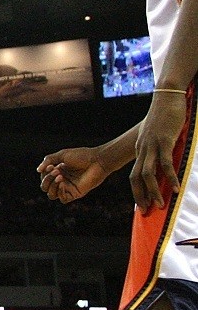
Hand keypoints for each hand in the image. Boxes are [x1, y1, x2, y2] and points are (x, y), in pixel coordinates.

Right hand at [37, 147, 108, 202]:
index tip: (51, 166)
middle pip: (45, 187)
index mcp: (57, 172)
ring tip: (60, 177)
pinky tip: (62, 184)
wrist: (97, 160)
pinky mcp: (76, 193)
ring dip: (52, 186)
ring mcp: (68, 188)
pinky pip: (63, 199)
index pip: (43, 178)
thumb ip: (48, 160)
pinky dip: (59, 193)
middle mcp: (62, 181)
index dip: (44, 174)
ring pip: (51, 195)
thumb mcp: (62, 155)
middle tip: (56, 171)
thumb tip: (38, 170)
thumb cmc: (81, 156)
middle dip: (47, 180)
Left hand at [133, 92, 186, 211]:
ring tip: (159, 205)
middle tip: (146, 210)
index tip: (141, 205)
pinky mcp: (164, 141)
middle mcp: (142, 150)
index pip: (134, 175)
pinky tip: (174, 188)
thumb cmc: (164, 116)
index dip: (137, 191)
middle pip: (136, 177)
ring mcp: (152, 146)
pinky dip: (169, 177)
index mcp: (141, 150)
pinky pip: (165, 163)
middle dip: (140, 195)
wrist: (166, 98)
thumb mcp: (158, 135)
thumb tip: (163, 160)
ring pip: (148, 174)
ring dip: (153, 191)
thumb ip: (158, 148)